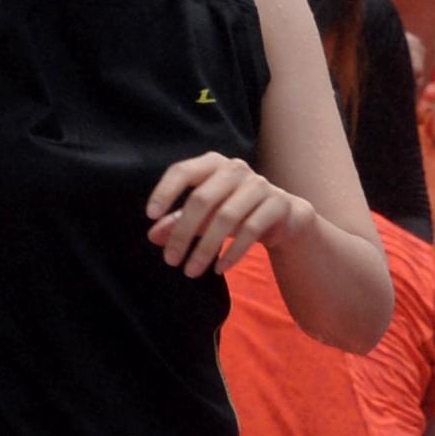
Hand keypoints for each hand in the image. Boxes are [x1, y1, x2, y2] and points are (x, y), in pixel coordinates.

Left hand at [145, 152, 313, 276]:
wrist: (284, 216)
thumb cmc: (236, 211)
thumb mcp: (205, 216)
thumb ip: (179, 221)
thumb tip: (153, 236)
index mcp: (213, 164)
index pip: (183, 171)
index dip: (165, 191)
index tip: (150, 216)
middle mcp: (236, 169)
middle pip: (202, 199)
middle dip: (183, 233)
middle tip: (171, 260)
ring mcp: (259, 184)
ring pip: (226, 217)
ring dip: (206, 248)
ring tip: (191, 271)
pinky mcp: (277, 204)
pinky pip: (251, 229)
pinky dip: (232, 252)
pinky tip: (219, 268)